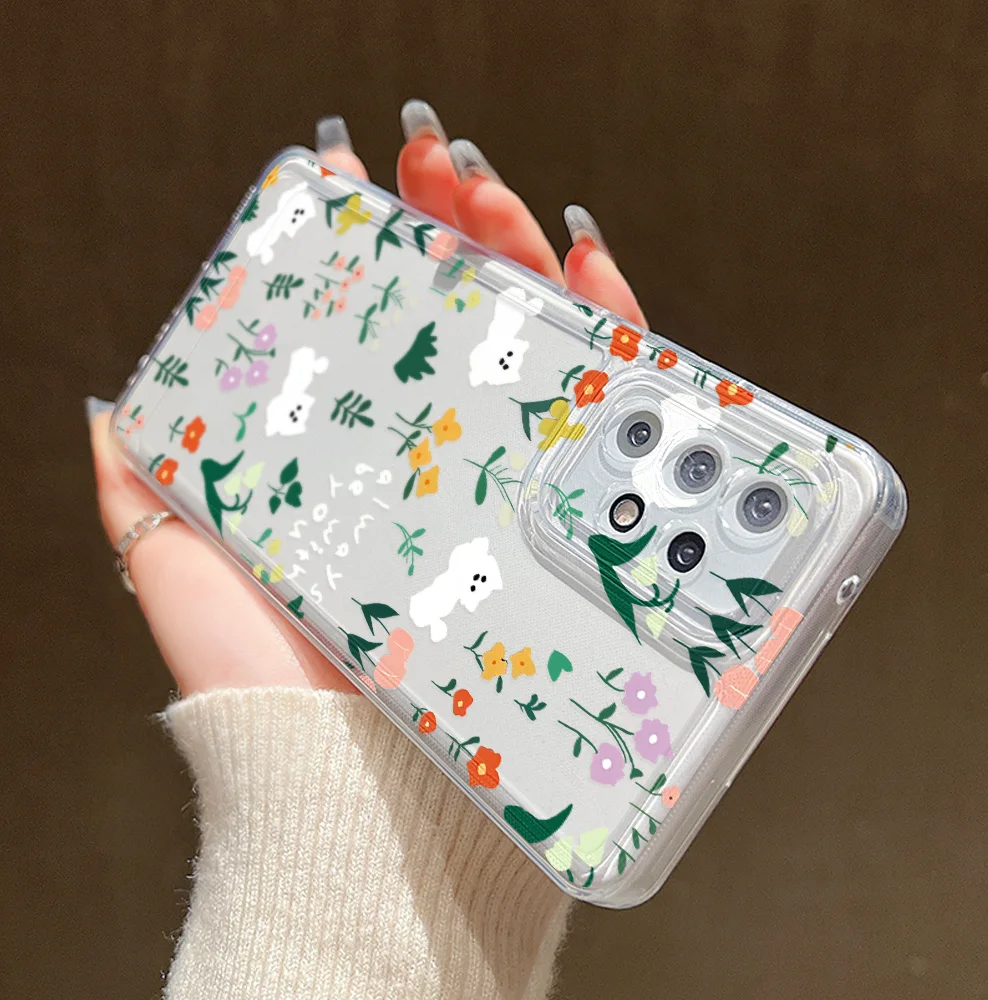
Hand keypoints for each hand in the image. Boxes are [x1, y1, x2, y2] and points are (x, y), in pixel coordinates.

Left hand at [89, 100, 646, 696]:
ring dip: (524, 252)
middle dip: (456, 225)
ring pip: (539, 345)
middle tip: (442, 162)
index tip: (362, 173)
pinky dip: (612, 326)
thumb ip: (142, 487)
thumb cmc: (260, 676)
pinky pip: (608, 409)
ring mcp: (509, 487)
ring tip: (497, 192)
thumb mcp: (181, 565)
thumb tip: (108, 406)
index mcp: (361, 459)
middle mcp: (440, 465)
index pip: (385, 330)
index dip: (378, 246)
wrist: (345, 780)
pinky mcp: (567, 521)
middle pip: (465, 322)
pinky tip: (590, 265)